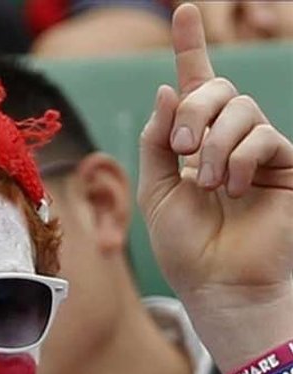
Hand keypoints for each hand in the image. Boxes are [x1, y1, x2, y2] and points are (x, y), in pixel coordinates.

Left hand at [138, 3, 292, 326]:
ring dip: (216, 145)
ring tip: (207, 185)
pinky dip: (242, 159)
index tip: (185, 9)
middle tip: (182, 149)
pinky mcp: (285, 165)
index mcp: (195, 144)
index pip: (194, 86)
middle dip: (193, 111)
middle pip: (216, 89)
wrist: (217, 285)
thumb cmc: (186, 249)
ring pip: (241, 109)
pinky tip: (235, 190)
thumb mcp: (156, 192)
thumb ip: (157, 141)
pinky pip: (264, 135)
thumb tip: (167, 87)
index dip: (191, 47)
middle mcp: (228, 140)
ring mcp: (259, 150)